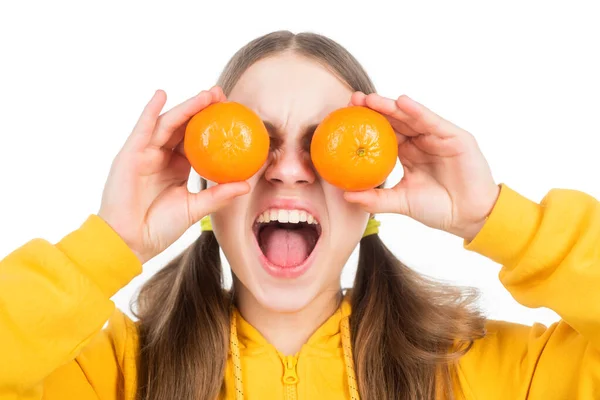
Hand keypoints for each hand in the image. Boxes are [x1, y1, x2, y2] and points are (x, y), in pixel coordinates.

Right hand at [98, 87, 249, 263]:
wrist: (131, 242)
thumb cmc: (160, 227)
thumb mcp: (195, 208)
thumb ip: (218, 195)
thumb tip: (246, 184)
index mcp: (179, 166)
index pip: (199, 139)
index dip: (214, 125)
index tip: (234, 113)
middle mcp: (163, 156)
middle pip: (184, 126)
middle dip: (202, 108)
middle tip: (222, 95)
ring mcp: (146, 153)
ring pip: (168, 124)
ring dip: (186, 107)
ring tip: (206, 95)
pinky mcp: (130, 155)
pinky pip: (142, 129)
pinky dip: (151, 111)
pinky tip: (161, 95)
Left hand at [344, 92, 499, 240]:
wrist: (470, 217)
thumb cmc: (438, 209)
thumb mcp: (401, 202)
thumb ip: (375, 199)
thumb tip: (347, 195)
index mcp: (408, 153)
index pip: (383, 134)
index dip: (365, 125)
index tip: (344, 117)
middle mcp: (421, 141)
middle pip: (395, 120)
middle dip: (374, 108)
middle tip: (353, 100)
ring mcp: (437, 137)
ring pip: (411, 117)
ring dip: (391, 106)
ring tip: (371, 99)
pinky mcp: (455, 137)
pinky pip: (433, 121)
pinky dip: (418, 111)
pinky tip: (402, 103)